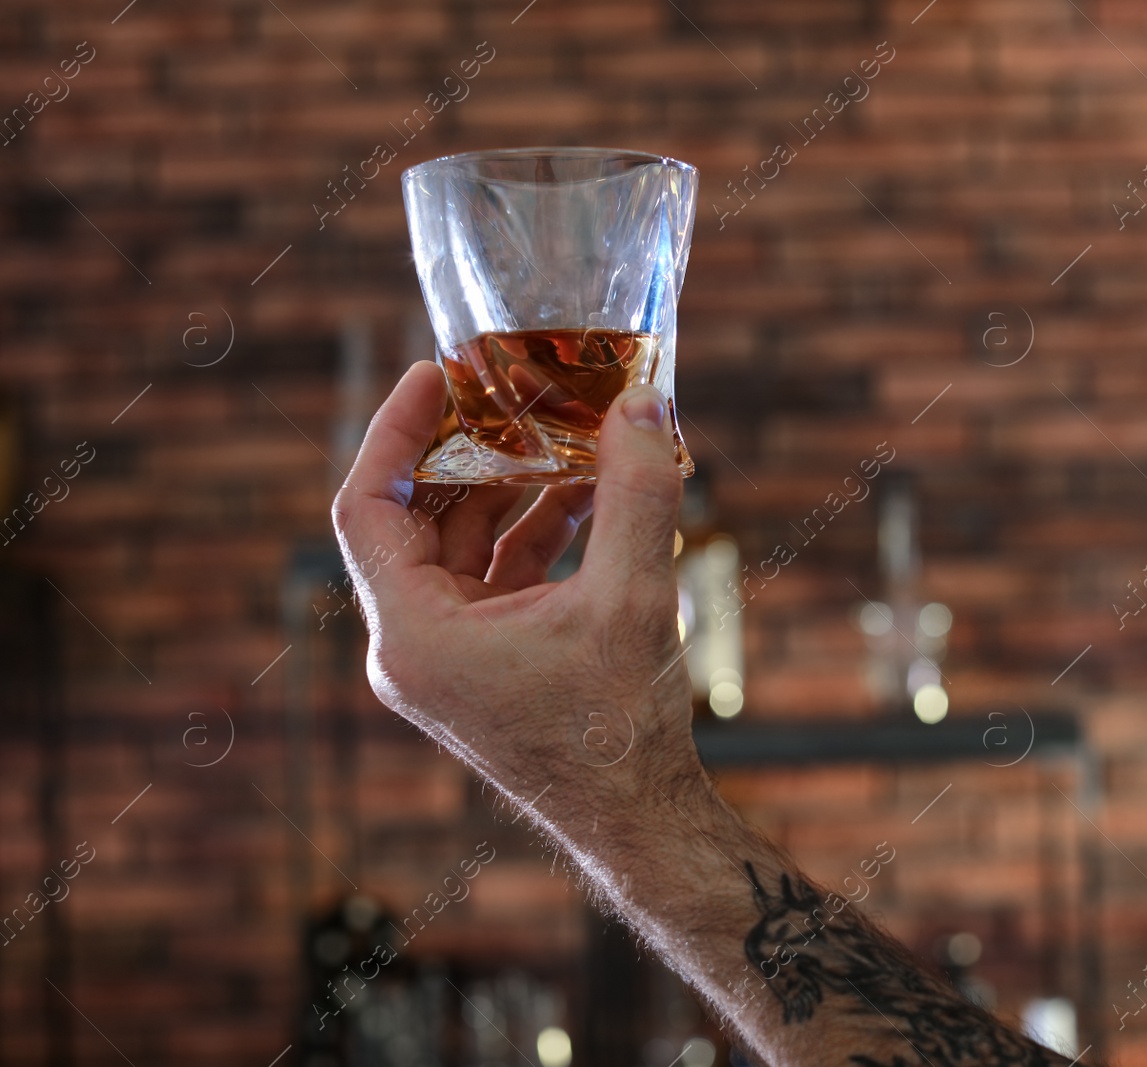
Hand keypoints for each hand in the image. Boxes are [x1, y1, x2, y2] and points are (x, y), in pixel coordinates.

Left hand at [330, 361, 698, 839]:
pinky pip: (495, 576)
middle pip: (413, 518)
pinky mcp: (487, 664)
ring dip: (509, 487)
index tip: (436, 373)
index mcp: (416, 635)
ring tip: (564, 433)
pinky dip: (533, 531)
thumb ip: (636, 492)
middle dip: (466, 450)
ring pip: (459, 545)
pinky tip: (588, 494)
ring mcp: (448, 658)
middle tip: (509, 390)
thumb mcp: (633, 598)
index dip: (393, 430)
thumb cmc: (622, 730)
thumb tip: (642, 404)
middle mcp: (414, 646)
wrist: (640, 820)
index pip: (366, 507)